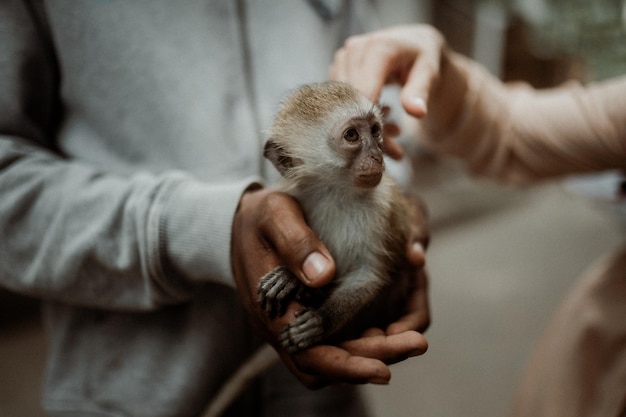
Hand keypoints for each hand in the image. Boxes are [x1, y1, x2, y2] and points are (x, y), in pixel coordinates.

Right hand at [231, 187, 427, 387]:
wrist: (242, 222)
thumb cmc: (259, 217)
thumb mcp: (274, 216)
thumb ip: (296, 243)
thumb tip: (324, 276)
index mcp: (271, 309)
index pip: (309, 354)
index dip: (347, 365)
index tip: (384, 367)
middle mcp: (282, 327)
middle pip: (327, 363)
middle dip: (372, 358)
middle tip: (416, 343)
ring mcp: (294, 324)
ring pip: (332, 357)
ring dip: (370, 352)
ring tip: (409, 337)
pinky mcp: (306, 316)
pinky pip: (334, 341)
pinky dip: (362, 339)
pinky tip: (390, 324)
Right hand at [330, 24, 467, 147]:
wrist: (411, 44)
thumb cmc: (422, 58)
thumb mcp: (429, 73)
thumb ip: (420, 92)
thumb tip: (416, 112)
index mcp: (378, 48)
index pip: (364, 92)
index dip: (372, 121)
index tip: (388, 147)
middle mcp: (354, 49)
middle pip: (352, 101)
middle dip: (370, 129)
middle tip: (394, 151)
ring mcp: (342, 59)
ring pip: (344, 105)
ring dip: (365, 126)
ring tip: (392, 135)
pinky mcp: (336, 69)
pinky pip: (341, 101)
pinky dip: (358, 117)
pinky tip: (381, 122)